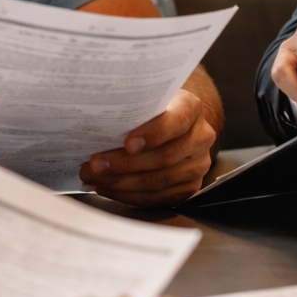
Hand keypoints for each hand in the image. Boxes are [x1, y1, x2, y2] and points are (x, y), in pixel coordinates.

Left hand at [80, 89, 217, 206]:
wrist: (174, 124)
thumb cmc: (154, 109)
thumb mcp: (147, 99)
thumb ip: (133, 108)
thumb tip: (96, 122)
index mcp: (191, 108)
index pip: (178, 121)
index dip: (153, 134)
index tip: (127, 143)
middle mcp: (201, 137)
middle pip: (164, 157)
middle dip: (124, 164)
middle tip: (95, 165)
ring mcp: (198, 164)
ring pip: (159, 180)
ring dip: (122, 182)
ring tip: (96, 178)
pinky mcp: (190, 186)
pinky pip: (158, 197)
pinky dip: (129, 195)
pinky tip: (110, 187)